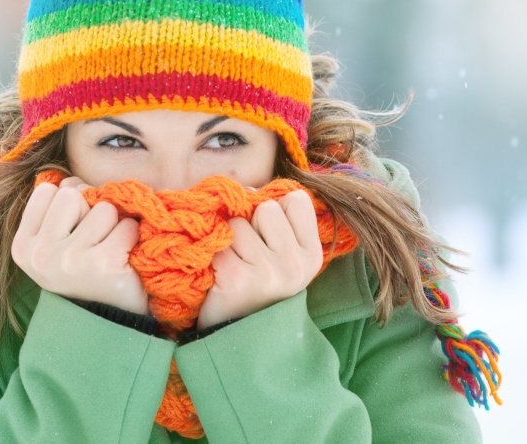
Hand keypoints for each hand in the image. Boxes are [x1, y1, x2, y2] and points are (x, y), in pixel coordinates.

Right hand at [10, 176, 149, 314]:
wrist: (108, 321)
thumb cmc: (83, 271)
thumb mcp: (53, 243)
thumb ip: (53, 208)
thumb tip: (65, 177)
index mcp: (23, 246)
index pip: (49, 191)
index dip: (70, 200)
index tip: (75, 226)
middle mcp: (41, 255)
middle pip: (73, 195)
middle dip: (90, 209)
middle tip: (94, 239)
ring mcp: (70, 260)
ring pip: (102, 208)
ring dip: (114, 224)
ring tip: (108, 248)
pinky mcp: (103, 264)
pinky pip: (126, 225)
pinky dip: (131, 236)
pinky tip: (123, 256)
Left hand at [196, 189, 323, 329]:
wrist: (238, 338)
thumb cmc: (258, 288)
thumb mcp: (284, 259)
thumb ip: (280, 224)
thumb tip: (250, 188)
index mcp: (312, 255)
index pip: (296, 199)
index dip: (275, 208)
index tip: (267, 233)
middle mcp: (296, 263)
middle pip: (266, 208)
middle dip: (251, 224)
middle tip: (249, 255)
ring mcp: (269, 271)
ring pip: (239, 223)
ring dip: (230, 240)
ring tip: (235, 265)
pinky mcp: (239, 277)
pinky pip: (220, 241)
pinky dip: (214, 254)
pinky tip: (222, 275)